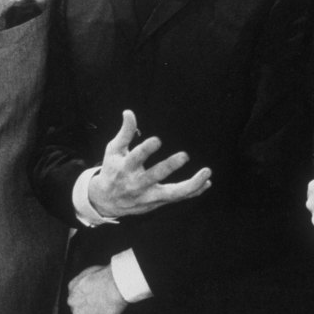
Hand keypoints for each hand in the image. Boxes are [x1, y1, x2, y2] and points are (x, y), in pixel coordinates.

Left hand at [68, 264, 128, 313]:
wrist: (115, 284)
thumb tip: (99, 282)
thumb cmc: (110, 275)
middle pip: (75, 311)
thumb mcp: (96, 271)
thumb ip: (92, 279)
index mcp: (73, 286)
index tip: (91, 305)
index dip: (81, 302)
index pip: (74, 298)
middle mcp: (72, 300)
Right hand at [87, 110, 211, 217]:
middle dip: (169, 167)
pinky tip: (206, 182)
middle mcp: (136, 183)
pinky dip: (193, 191)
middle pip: (154, 176)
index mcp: (124, 167)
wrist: (107, 201)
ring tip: (207, 172)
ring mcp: (148, 195)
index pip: (135, 158)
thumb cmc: (112, 170)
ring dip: (191, 185)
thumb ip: (124, 132)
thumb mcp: (113, 151)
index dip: (146, 149)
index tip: (157, 140)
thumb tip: (129, 112)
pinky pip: (178, 198)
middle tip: (184, 155)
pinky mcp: (157, 202)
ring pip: (172, 193)